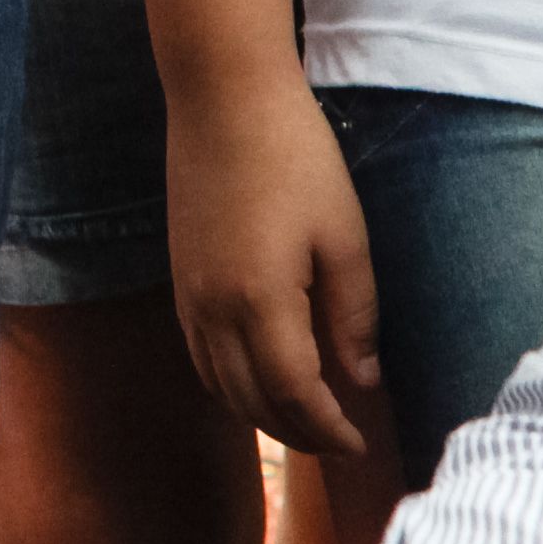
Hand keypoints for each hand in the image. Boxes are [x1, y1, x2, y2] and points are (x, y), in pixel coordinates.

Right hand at [168, 76, 388, 458]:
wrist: (223, 99)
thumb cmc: (296, 159)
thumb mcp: (346, 239)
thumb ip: (354, 316)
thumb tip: (362, 381)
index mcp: (260, 302)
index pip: (296, 394)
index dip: (329, 429)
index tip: (361, 444)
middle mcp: (213, 310)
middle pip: (253, 402)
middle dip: (299, 434)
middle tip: (340, 444)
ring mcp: (189, 297)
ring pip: (221, 386)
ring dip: (263, 415)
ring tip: (306, 424)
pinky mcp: (179, 280)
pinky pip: (201, 357)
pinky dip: (232, 385)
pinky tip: (262, 383)